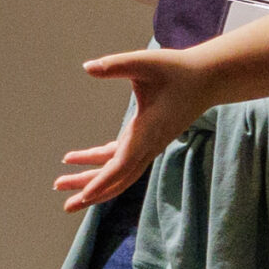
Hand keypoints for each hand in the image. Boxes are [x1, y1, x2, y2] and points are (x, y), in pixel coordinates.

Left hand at [57, 43, 222, 212]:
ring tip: (61, 183)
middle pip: (116, 178)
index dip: (102, 181)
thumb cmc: (178, 69)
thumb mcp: (145, 63)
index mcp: (145, 132)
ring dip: (91, 179)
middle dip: (90, 192)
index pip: (121, 165)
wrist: (208, 78)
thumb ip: (115, 65)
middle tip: (65, 206)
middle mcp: (147, 145)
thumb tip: (87, 67)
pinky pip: (120, 157)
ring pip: (116, 171)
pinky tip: (78, 159)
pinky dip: (99, 160)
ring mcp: (147, 144)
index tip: (84, 196)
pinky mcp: (146, 138)